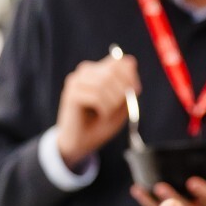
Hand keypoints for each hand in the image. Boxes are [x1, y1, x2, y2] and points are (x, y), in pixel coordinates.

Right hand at [56, 52, 138, 168]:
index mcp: (98, 70)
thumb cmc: (101, 123)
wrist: (81, 144)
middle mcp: (85, 71)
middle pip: (113, 71)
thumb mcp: (122, 104)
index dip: (131, 78)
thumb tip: (130, 61)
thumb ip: (127, 84)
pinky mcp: (71, 94)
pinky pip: (96, 97)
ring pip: (105, 83)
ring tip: (108, 114)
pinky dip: (105, 110)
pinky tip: (101, 116)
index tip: (134, 93)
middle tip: (118, 108)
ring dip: (113, 103)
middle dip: (123, 91)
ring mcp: (76, 81)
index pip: (120, 62)